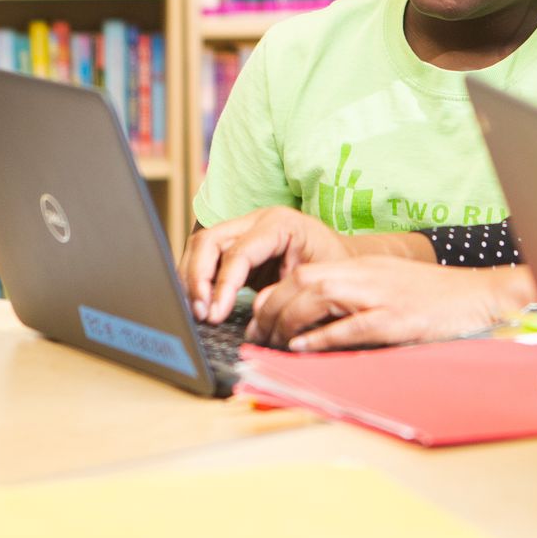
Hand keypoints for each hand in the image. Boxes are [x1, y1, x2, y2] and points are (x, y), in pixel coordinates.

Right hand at [177, 208, 353, 322]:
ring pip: (201, 246)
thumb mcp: (316, 281)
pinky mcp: (237, 244)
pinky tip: (200, 303)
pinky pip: (207, 257)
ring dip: (192, 279)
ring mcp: (244, 229)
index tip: (215, 314)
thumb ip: (285, 295)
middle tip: (199, 313)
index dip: (222, 285)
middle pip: (209, 240)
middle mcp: (257, 220)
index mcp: (279, 223)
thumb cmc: (335, 268)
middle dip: (197, 278)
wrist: (344, 259)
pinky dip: (198, 279)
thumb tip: (255, 317)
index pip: (238, 252)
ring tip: (197, 311)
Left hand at [247, 257, 531, 350]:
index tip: (259, 320)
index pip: (302, 274)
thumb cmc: (433, 295)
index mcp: (361, 267)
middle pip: (301, 282)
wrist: (478, 293)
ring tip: (272, 343)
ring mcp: (379, 296)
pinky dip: (321, 337)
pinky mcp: (395, 319)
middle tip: (257, 336)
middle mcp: (364, 275)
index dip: (274, 296)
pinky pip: (350, 326)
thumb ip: (352, 295)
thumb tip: (312, 320)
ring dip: (288, 321)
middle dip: (271, 309)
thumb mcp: (386, 286)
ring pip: (318, 297)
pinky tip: (301, 348)